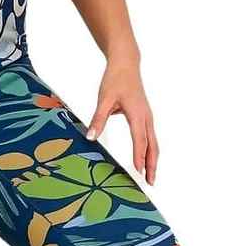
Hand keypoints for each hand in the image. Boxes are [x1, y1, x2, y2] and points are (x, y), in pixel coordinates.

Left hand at [86, 59, 159, 184]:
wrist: (126, 64)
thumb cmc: (115, 79)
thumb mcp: (103, 99)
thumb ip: (98, 119)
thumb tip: (91, 137)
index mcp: (137, 114)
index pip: (139, 140)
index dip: (139, 157)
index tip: (139, 172)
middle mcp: (146, 117)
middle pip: (152, 145)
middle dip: (151, 165)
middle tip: (150, 182)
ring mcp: (148, 117)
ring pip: (154, 142)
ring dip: (153, 160)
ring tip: (151, 176)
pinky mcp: (146, 117)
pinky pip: (151, 137)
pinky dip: (151, 151)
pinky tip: (147, 159)